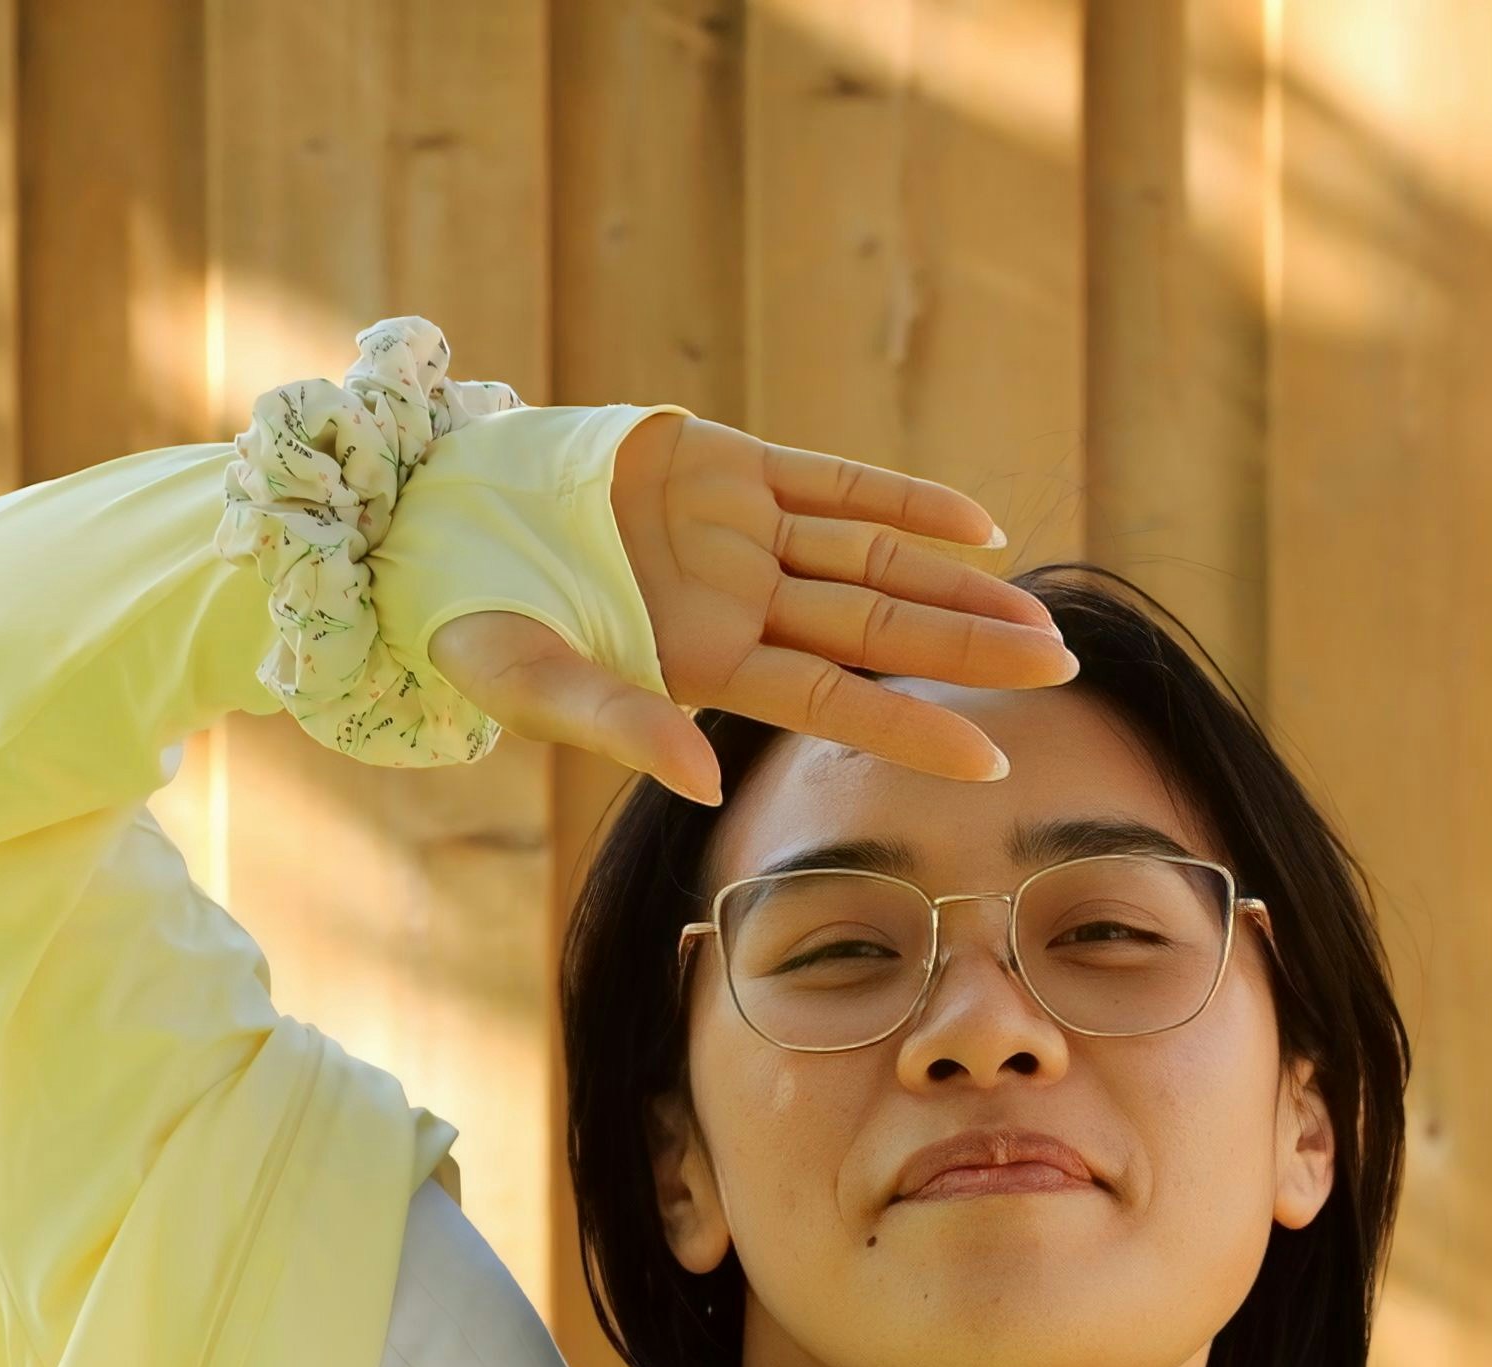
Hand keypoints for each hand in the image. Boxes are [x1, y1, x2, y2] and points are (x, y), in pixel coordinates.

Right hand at [424, 411, 1077, 803]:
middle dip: (970, 649)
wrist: (429, 517)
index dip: (914, 728)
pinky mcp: (727, 460)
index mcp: (704, 668)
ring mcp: (740, 532)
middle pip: (879, 630)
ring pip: (875, 559)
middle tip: (1062, 669)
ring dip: (959, 584)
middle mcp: (740, 606)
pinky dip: (905, 498)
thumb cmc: (469, 618)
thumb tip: (702, 781)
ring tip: (1041, 614)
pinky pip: (834, 481)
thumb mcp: (535, 680)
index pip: (834, 704)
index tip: (996, 762)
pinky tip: (979, 527)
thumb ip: (622, 726)